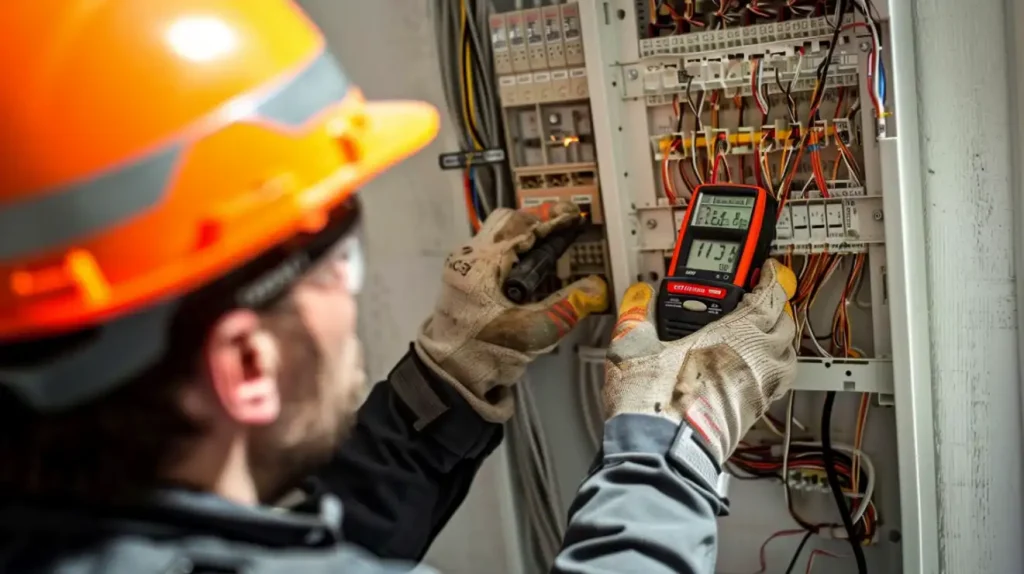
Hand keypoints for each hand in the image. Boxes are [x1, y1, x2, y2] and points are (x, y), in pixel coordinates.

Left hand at [416, 202, 607, 421]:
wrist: (450, 376)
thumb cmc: (486, 352)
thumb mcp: (533, 331)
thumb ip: (567, 305)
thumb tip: (597, 286)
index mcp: (482, 264)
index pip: (521, 227)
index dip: (552, 220)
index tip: (574, 216)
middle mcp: (469, 257)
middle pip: (506, 222)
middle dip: (536, 223)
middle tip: (561, 235)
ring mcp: (464, 266)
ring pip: (498, 234)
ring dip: (524, 237)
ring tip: (550, 251)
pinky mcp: (465, 278)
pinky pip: (492, 252)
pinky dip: (514, 252)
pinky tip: (531, 270)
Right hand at [603, 259, 796, 462]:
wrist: (661, 452)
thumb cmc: (656, 403)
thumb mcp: (634, 347)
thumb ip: (637, 315)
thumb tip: (638, 297)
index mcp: (735, 335)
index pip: (771, 295)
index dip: (772, 278)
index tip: (766, 272)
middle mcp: (756, 360)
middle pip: (785, 324)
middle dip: (775, 308)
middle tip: (757, 299)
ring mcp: (759, 389)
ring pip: (786, 356)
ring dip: (778, 341)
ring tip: (758, 335)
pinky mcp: (753, 413)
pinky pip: (775, 383)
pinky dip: (770, 370)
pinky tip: (747, 371)